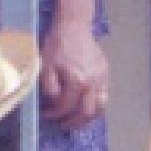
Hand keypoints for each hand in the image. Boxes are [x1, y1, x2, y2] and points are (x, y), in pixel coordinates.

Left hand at [38, 8, 107, 128]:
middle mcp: (92, 82)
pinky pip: (104, 97)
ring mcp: (101, 79)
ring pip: (99, 108)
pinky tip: (85, 106)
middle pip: (86, 113)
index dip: (54, 114)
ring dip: (87, 118)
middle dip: (72, 122)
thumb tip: (55, 101)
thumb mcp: (45, 65)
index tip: (46, 115)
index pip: (65, 107)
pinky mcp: (105, 74)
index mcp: (76, 80)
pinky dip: (96, 106)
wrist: (74, 27)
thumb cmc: (57, 45)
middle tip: (62, 124)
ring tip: (76, 120)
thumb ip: (49, 87)